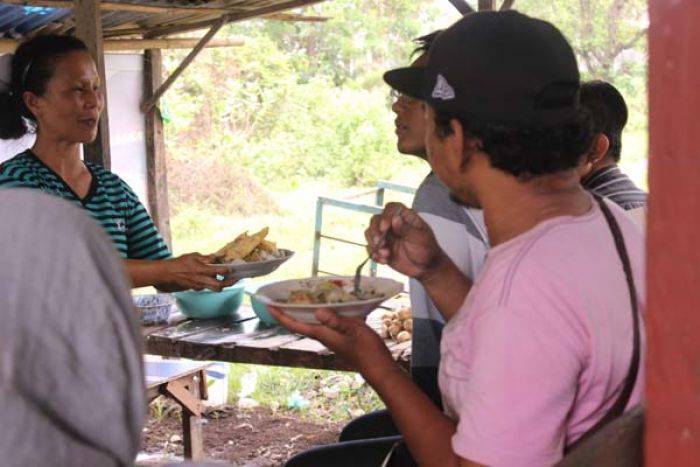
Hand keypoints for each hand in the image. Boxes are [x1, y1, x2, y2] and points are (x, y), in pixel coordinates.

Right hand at [161, 253, 235, 290]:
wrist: (167, 274)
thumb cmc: (179, 263)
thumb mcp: (193, 256)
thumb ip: (205, 258)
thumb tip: (214, 258)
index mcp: (202, 270)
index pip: (219, 271)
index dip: (228, 270)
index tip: (232, 268)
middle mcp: (202, 279)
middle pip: (220, 286)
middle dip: (230, 283)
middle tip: (236, 278)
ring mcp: (199, 286)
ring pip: (214, 289)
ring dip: (222, 284)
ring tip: (227, 279)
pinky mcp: (196, 288)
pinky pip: (207, 287)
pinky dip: (212, 284)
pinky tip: (212, 279)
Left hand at [269, 307, 396, 376]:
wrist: (379, 367)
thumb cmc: (366, 349)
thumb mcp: (354, 330)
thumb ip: (336, 321)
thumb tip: (317, 312)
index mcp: (322, 334)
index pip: (295, 324)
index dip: (281, 316)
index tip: (268, 306)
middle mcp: (323, 336)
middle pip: (300, 323)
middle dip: (288, 312)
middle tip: (280, 298)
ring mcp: (332, 338)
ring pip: (311, 323)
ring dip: (303, 312)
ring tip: (299, 298)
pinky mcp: (340, 338)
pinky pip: (324, 323)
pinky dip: (320, 313)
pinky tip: (327, 305)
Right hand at [365, 202, 447, 279]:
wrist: (425, 268)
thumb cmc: (427, 250)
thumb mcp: (419, 238)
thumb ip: (406, 228)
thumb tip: (395, 219)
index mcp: (405, 218)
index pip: (391, 208)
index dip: (385, 216)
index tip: (384, 227)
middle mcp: (393, 225)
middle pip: (376, 220)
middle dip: (375, 231)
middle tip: (378, 243)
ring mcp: (387, 236)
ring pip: (370, 233)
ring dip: (374, 244)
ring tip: (385, 255)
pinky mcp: (382, 248)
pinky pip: (371, 248)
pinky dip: (374, 254)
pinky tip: (383, 261)